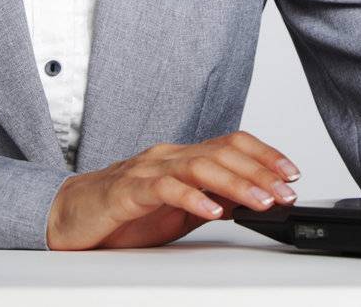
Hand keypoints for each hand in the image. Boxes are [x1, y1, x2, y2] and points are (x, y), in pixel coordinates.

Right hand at [45, 131, 301, 249]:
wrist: (68, 217)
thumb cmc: (123, 213)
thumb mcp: (178, 210)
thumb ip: (211, 200)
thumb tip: (253, 200)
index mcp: (182, 157)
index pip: (231, 144)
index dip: (265, 154)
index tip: (292, 173)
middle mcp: (168, 156)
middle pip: (223, 152)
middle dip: (261, 172)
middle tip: (286, 191)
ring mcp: (147, 170)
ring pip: (200, 166)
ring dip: (236, 184)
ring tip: (261, 201)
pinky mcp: (127, 190)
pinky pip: (164, 189)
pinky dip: (192, 199)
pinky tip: (212, 212)